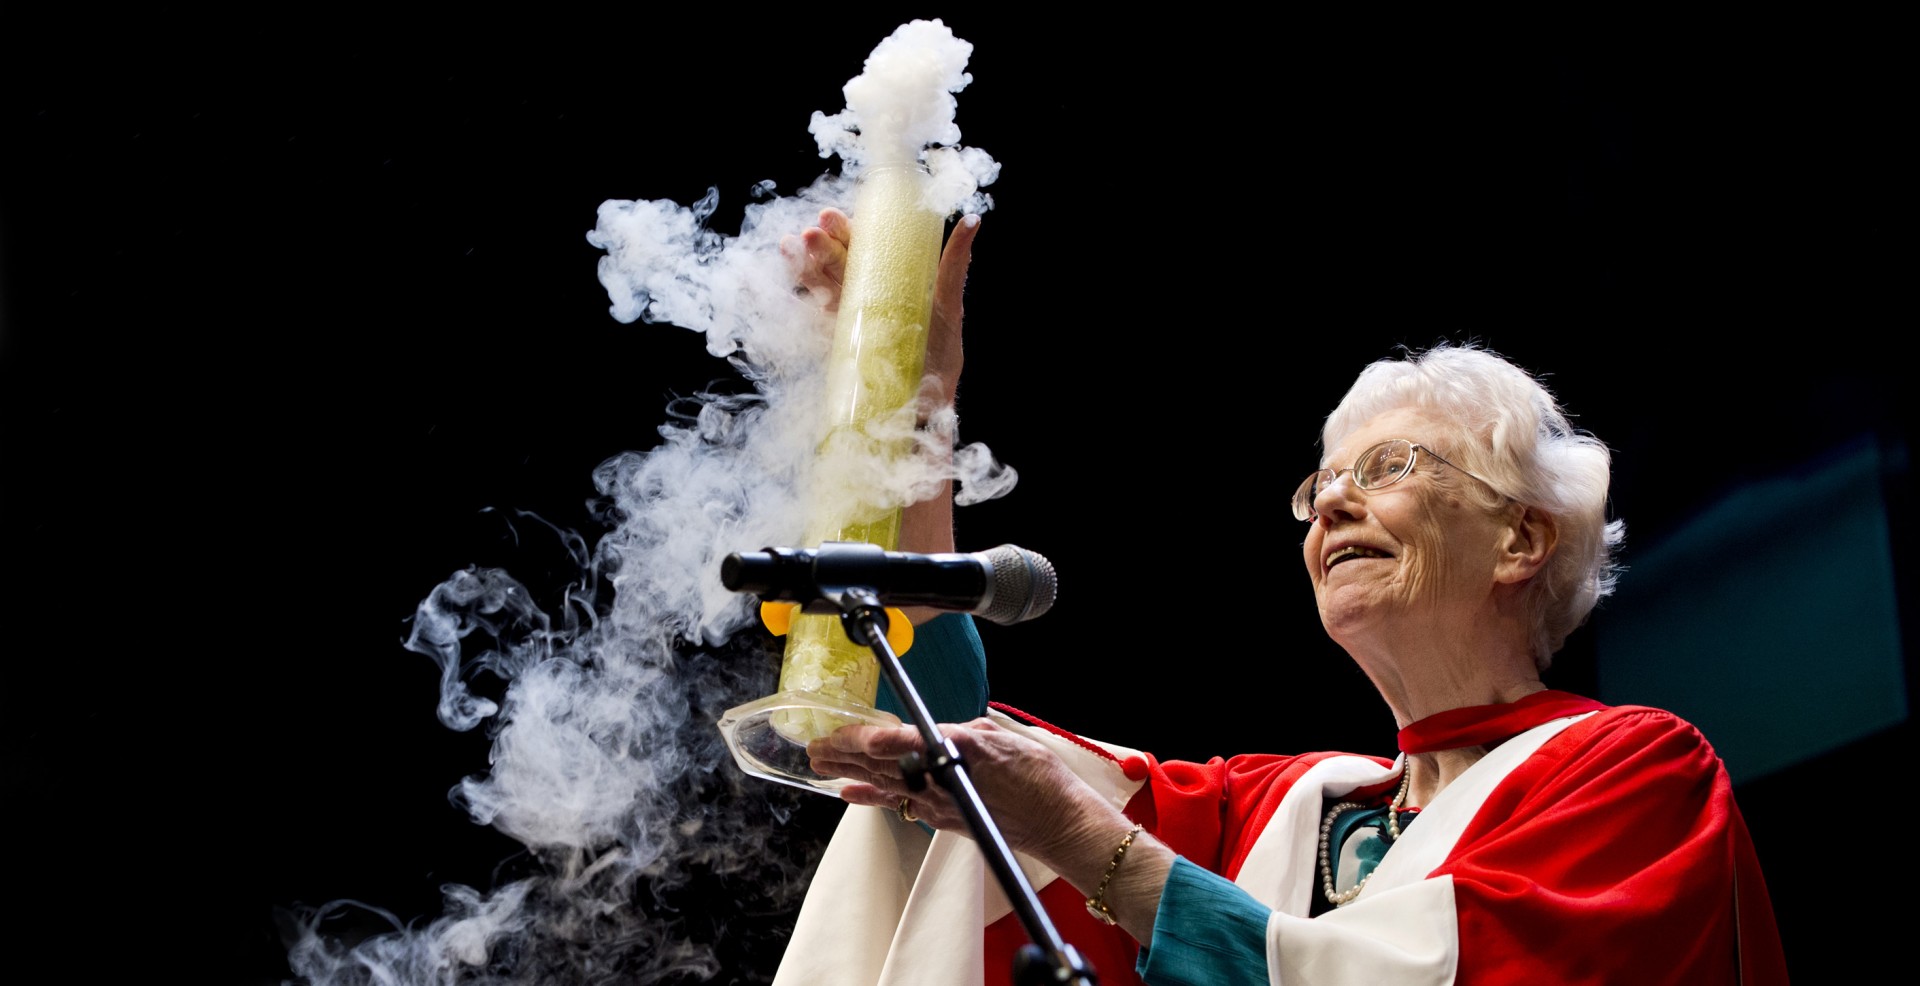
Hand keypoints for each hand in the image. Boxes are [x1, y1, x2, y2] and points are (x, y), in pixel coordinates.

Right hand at [779, 208, 980, 407]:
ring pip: (822, 284)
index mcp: (890, 280)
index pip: (863, 247)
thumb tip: (972, 219)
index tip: (832, 215)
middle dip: (824, 243)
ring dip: (807, 264)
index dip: (846, 230)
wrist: (929, 405)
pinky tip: (788, 273)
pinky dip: (801, 293)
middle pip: (838, 262)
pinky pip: (815, 314)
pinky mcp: (838, 343)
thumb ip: (955, 264)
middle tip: (815, 228)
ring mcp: (848, 318)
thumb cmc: (941, 355)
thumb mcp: (949, 303)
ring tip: (794, 243)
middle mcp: (865, 294)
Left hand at [807, 715, 1106, 861]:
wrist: (1056, 822)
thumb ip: (967, 731)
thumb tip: (945, 731)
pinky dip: (872, 797)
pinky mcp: (942, 817)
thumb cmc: (1039, 779)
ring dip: (850, 771)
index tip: (847, 734)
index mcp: (955, 753)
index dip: (871, 738)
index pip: (903, 743)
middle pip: (883, 764)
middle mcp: (940, 781)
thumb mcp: (1003, 738)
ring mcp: (938, 803)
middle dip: (846, 753)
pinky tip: (849, 793)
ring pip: (885, 782)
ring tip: (822, 763)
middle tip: (817, 745)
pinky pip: (898, 804)